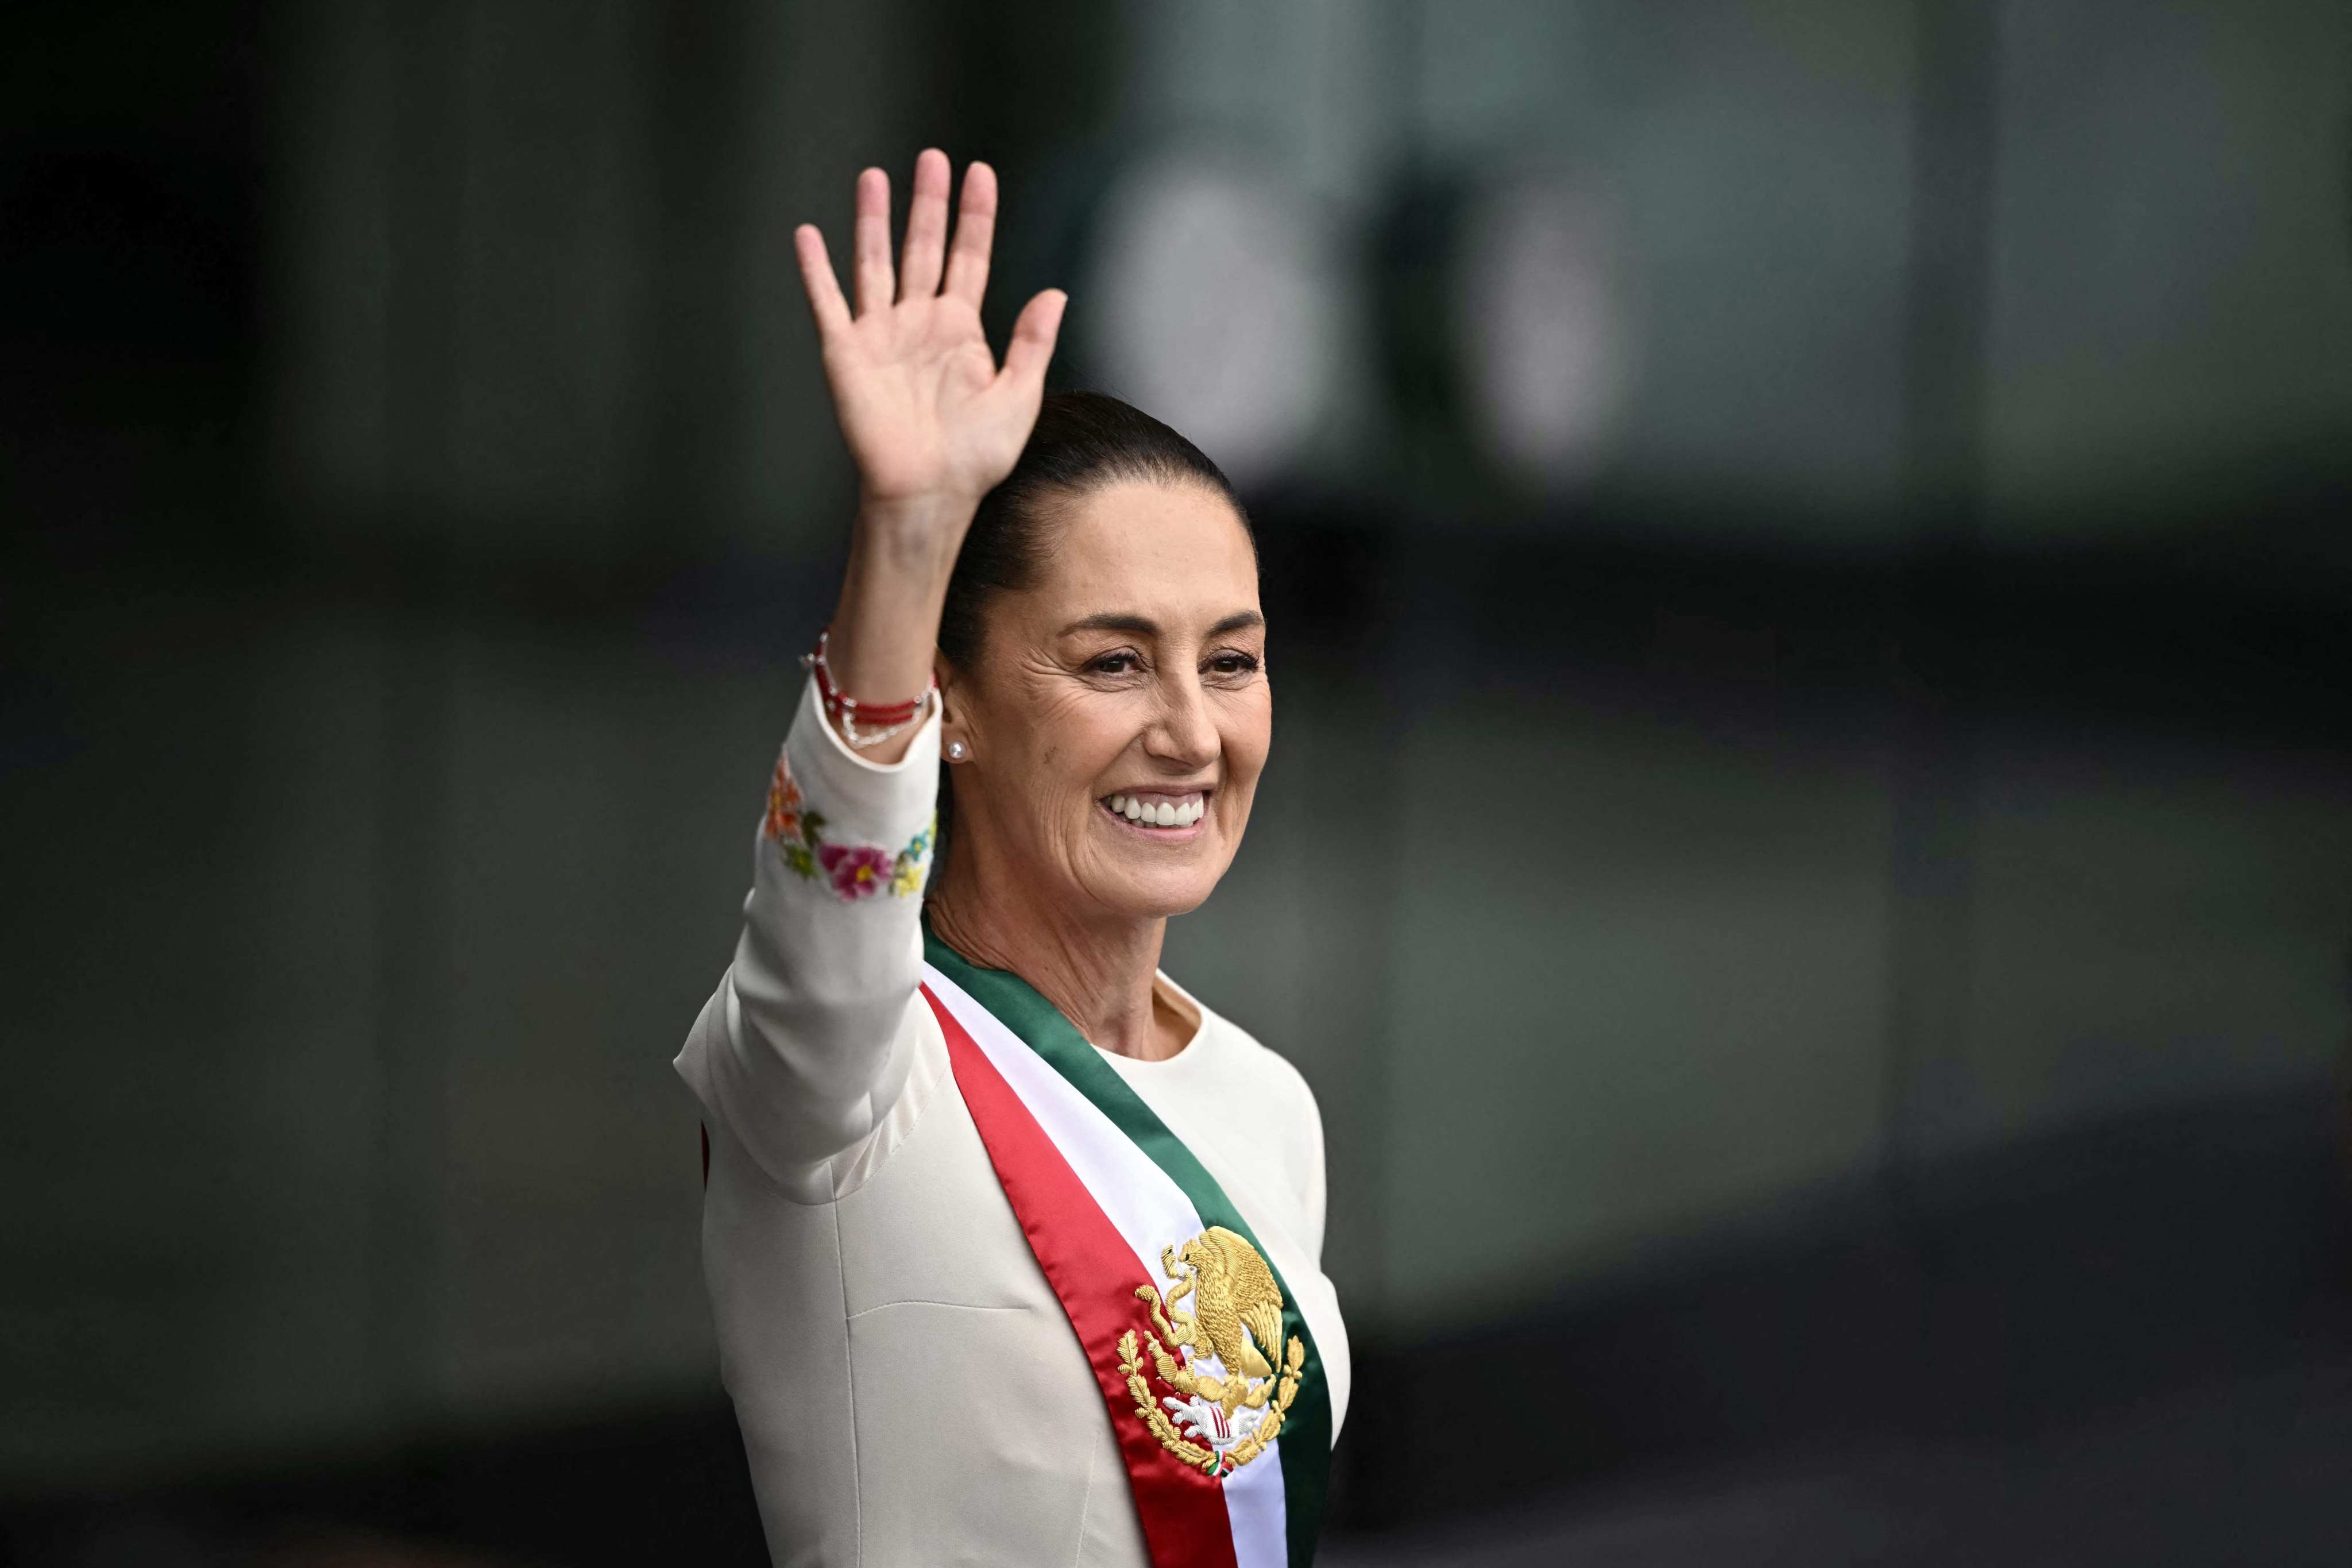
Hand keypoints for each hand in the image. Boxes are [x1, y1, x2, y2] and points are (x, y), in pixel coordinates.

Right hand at [794, 150, 1066, 548]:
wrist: (930, 494)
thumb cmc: (976, 457)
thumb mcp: (1019, 396)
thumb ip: (1033, 342)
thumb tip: (1056, 291)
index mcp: (960, 330)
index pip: (969, 258)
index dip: (974, 216)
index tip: (980, 172)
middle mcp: (919, 324)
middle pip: (923, 248)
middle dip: (927, 203)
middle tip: (932, 157)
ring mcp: (881, 335)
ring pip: (876, 263)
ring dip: (874, 221)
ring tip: (874, 177)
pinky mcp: (846, 353)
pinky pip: (829, 303)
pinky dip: (816, 270)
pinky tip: (808, 234)